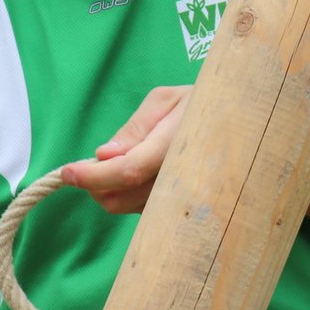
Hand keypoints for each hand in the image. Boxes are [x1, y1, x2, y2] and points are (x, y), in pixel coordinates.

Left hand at [61, 85, 189, 214]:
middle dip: (95, 186)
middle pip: (122, 199)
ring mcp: (184, 197)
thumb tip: (104, 155)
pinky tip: (133, 174)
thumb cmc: (201, 102)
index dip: (93, 176)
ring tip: (117, 162)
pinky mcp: (183, 207)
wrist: (243, 121)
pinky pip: (143, 209)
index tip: (66, 172)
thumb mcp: (165, 100)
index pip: (128, 171)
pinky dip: (126, 195)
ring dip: (109, 190)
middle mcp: (181, 177)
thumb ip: (134, 129)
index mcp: (177, 144)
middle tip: (86, 166)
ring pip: (129, 208)